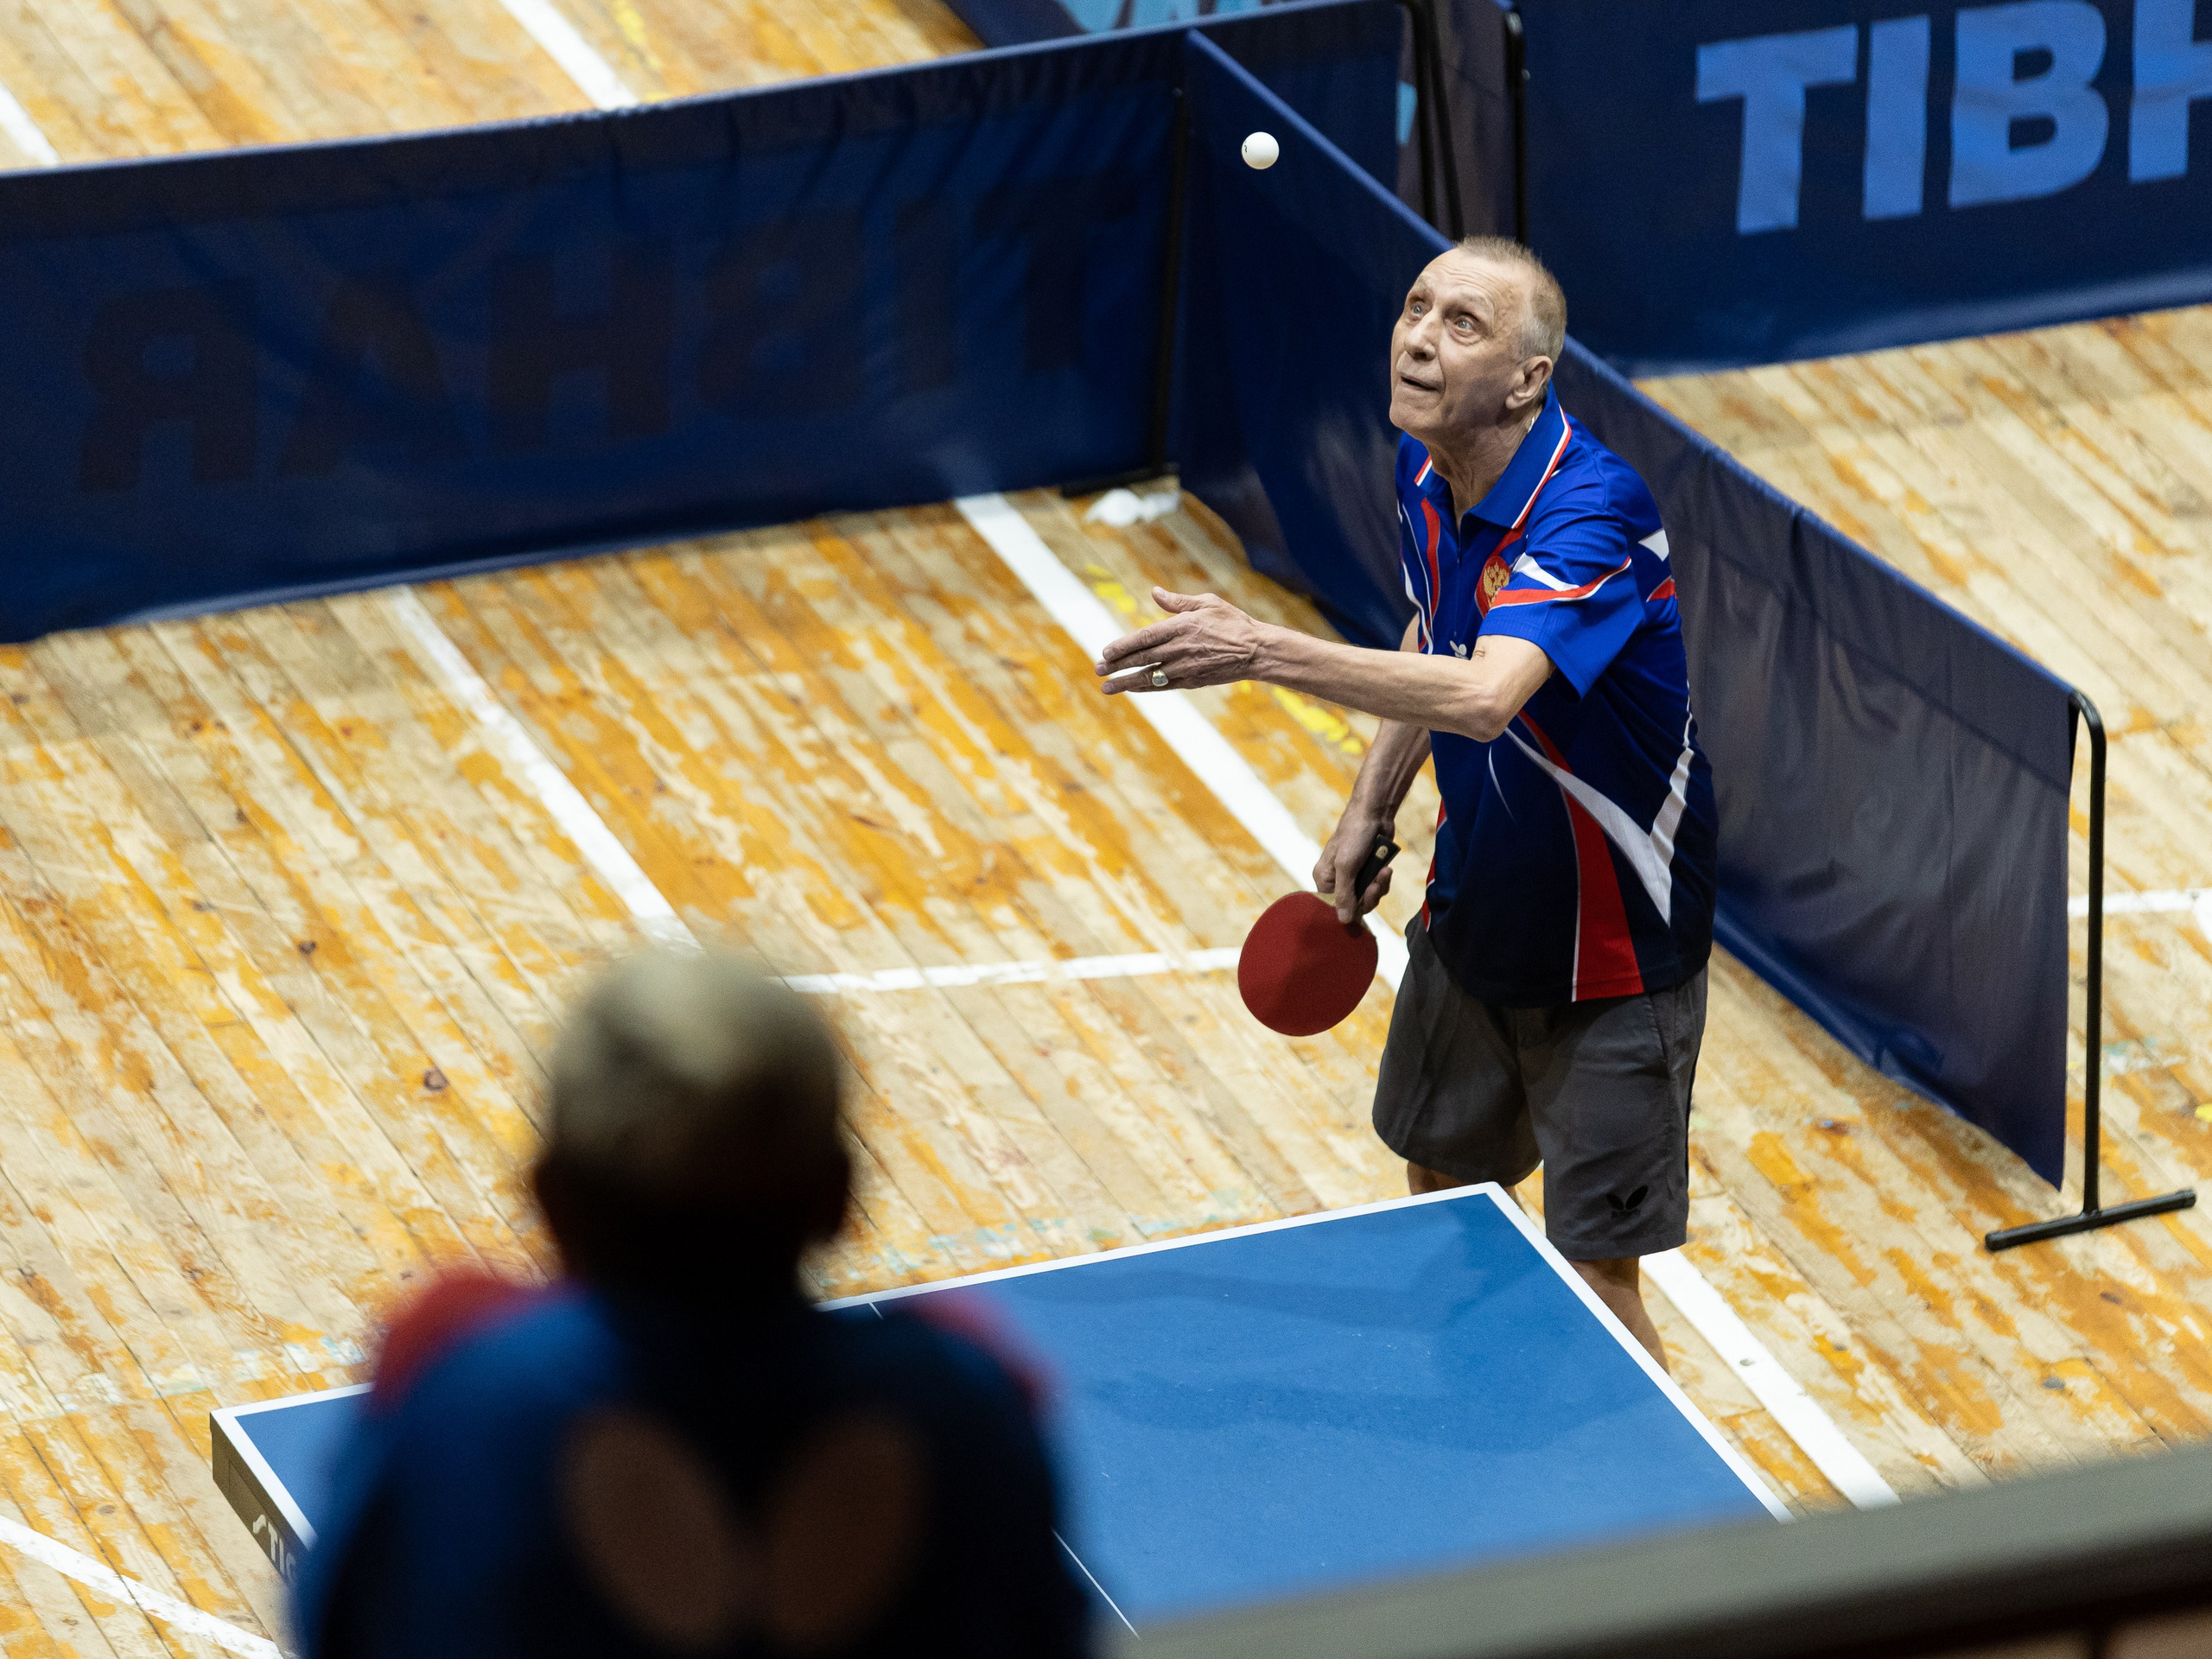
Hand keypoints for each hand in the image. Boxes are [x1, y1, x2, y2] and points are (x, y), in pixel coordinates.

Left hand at [1095, 589, 1267, 693]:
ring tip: (1106, 688)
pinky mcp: (1192, 681)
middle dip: (1117, 665)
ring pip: (1149, 676)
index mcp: (1182, 626)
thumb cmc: (1233, 623)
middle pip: (1142, 658)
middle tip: (1098, 669)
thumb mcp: (1207, 603)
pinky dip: (1146, 688)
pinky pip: (1163, 686)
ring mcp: (1186, 667)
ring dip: (1126, 682)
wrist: (1256, 651)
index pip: (1145, 637)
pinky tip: (1132, 689)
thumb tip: (1154, 592)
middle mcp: (1181, 648)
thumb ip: (1177, 601)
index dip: (1123, 646)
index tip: (1106, 652)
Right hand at [1315, 806, 1394, 925]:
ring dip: (1379, 886)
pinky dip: (1383, 879)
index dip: (1351, 909)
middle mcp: (1337, 879)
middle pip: (1354, 904)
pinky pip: (1377, 886)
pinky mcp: (1369, 870)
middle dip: (1369, 896)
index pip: (1334, 907)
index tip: (1364, 901)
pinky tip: (1386, 868)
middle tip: (1376, 885)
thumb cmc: (1354, 836)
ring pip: (1368, 896)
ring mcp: (1354, 875)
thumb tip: (1343, 921)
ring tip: (1384, 871)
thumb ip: (1344, 895)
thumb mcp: (1346, 867)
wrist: (1374, 813)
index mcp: (1324, 879)